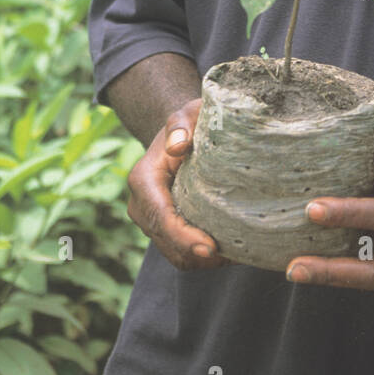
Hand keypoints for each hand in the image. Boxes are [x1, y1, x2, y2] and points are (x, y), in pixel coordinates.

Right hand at [126, 98, 228, 271]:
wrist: (180, 135)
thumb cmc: (189, 123)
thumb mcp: (188, 114)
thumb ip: (181, 124)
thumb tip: (179, 144)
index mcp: (143, 179)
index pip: (161, 217)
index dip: (184, 237)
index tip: (210, 248)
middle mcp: (141, 205)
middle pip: (167, 242)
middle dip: (196, 254)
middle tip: (231, 256)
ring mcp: (150, 221)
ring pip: (173, 254)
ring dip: (200, 260)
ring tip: (233, 253)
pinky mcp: (163, 230)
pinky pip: (180, 254)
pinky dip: (200, 258)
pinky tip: (227, 249)